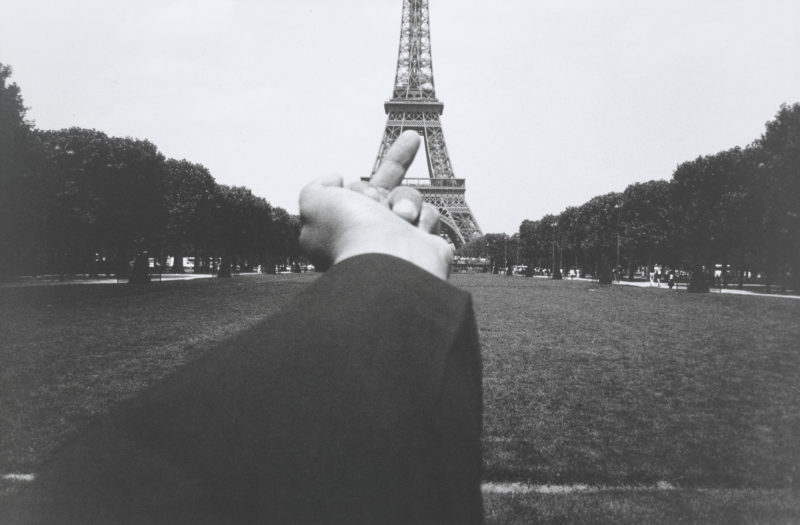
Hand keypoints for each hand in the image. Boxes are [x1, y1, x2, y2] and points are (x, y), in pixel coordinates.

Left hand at [299, 131, 452, 279]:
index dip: (357, 188)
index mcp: (346, 225)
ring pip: (410, 197)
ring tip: (401, 217)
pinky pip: (430, 214)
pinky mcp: (426, 244)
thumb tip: (336, 178)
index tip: (346, 184)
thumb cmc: (351, 231)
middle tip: (412, 137)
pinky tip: (416, 230)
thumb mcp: (315, 202)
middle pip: (387, 187)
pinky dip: (424, 217)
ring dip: (407, 199)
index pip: (355, 193)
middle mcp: (372, 232)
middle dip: (399, 160)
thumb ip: (317, 187)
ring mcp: (400, 238)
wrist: (389, 263)